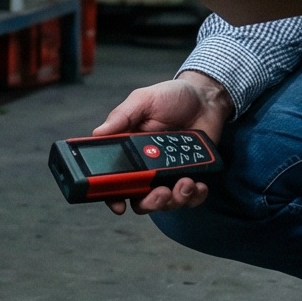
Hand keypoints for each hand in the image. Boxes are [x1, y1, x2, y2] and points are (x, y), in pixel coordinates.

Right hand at [92, 71, 232, 214]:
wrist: (204, 97)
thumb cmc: (171, 96)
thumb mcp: (143, 100)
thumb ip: (121, 117)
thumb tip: (97, 133)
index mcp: (130, 151)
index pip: (115, 181)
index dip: (113, 196)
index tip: (118, 204)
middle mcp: (147, 167)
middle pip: (141, 199)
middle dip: (150, 202)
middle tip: (161, 192)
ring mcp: (169, 173)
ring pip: (166, 202)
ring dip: (175, 200)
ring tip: (186, 183)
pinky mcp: (191, 175)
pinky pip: (191, 197)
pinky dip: (195, 197)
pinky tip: (198, 185)